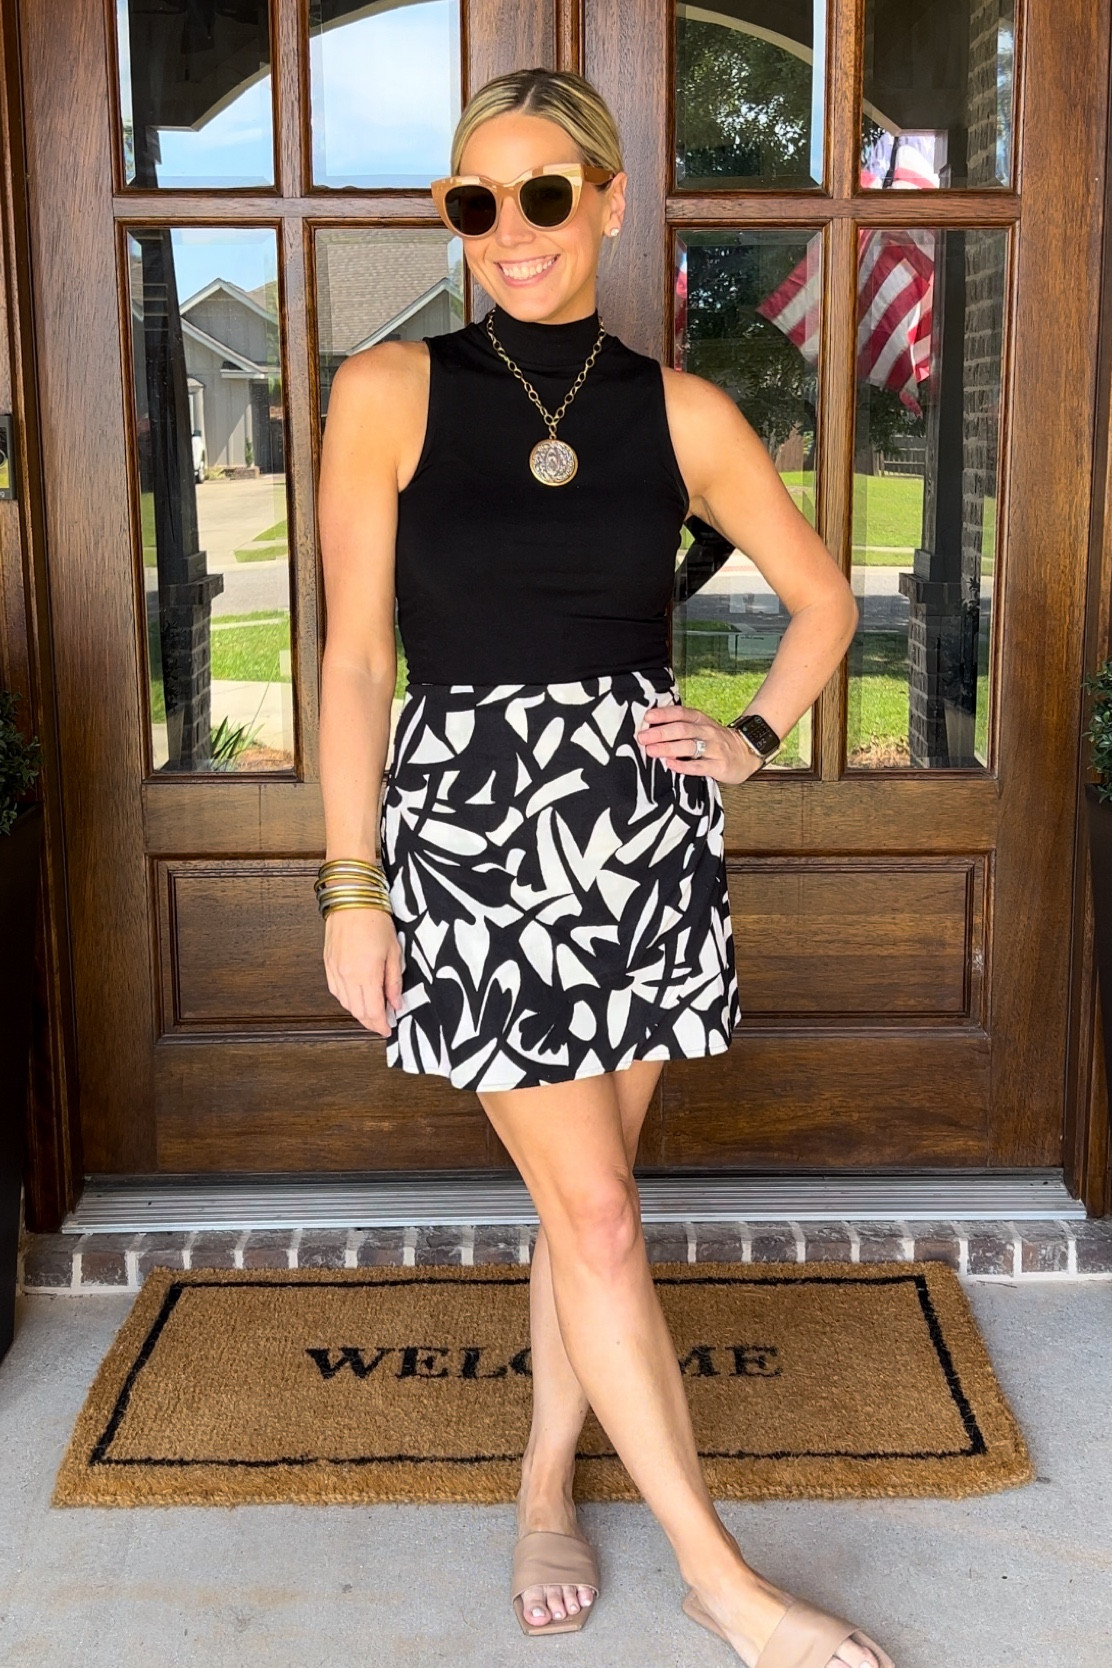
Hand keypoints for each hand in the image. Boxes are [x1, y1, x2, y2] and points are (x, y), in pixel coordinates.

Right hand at [323, 906, 404, 1035]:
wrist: (351, 899)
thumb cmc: (375, 920)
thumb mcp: (394, 952)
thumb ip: (394, 981)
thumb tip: (395, 1003)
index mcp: (365, 974)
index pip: (372, 1011)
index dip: (380, 1025)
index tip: (388, 1029)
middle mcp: (346, 976)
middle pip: (357, 1012)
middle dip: (370, 1022)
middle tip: (382, 1023)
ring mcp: (334, 970)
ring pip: (345, 1004)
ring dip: (358, 1012)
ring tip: (372, 1011)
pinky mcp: (328, 964)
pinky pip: (336, 991)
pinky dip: (347, 999)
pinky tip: (356, 997)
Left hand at [635, 700, 765, 785]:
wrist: (747, 753)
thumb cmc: (716, 741)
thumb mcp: (702, 727)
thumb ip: (681, 725)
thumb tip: (651, 726)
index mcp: (701, 720)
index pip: (681, 713)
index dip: (664, 714)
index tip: (647, 717)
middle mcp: (708, 732)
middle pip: (682, 729)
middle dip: (661, 732)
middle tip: (642, 737)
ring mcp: (715, 748)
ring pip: (689, 746)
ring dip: (668, 747)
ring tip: (651, 750)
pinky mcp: (720, 766)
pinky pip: (700, 766)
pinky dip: (684, 766)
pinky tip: (670, 765)